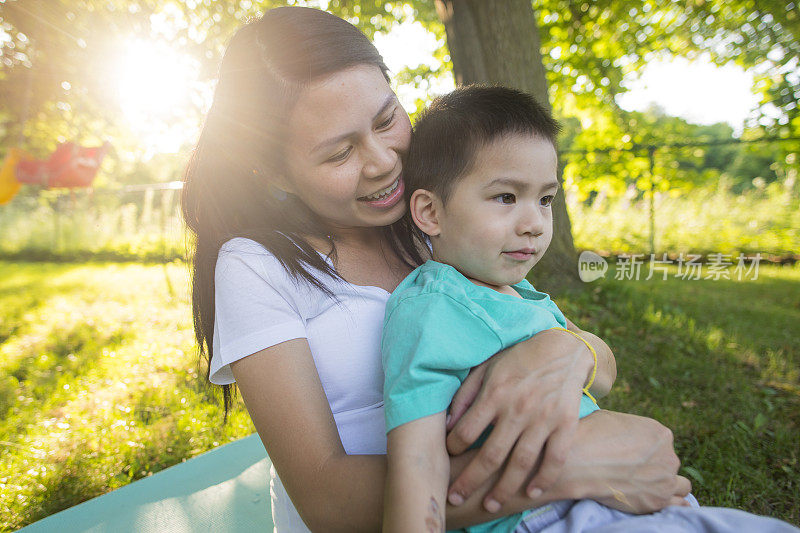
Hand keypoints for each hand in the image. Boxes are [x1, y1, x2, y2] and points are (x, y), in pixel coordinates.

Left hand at [445, 329, 592, 511]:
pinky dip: (543, 479)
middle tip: (455, 497)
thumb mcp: (487, 368)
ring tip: (490, 505)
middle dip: (470, 481)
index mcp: (495, 393)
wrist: (565, 349)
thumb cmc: (519, 359)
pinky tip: (531, 493)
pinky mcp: (566, 425)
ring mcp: (544, 419)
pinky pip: (555, 459)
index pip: (466, 431)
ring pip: (521, 464)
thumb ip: (466, 395)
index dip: (453, 448)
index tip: (448, 457)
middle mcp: (518, 409)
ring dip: (504, 489)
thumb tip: (448, 423)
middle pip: (490, 455)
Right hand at [553, 410, 691, 513]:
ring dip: (667, 485)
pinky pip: (680, 504)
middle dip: (656, 467)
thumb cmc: (590, 436)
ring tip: (649, 487)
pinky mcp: (659, 501)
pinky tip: (656, 499)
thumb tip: (621, 433)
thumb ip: (627, 428)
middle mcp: (668, 456)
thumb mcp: (611, 419)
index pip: (662, 444)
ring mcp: (666, 480)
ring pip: (681, 485)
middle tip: (635, 472)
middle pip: (669, 463)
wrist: (578, 462)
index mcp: (660, 433)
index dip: (648, 450)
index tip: (633, 456)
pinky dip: (671, 503)